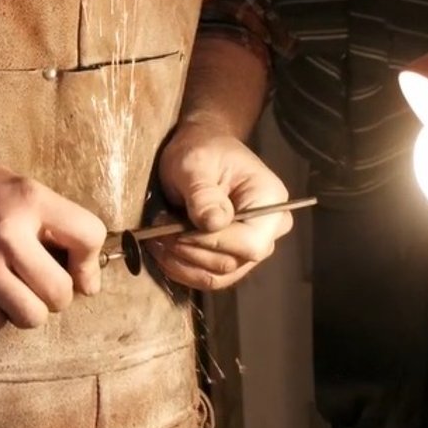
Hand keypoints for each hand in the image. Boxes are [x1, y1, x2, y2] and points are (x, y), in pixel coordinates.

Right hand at [0, 150, 106, 331]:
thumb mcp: (0, 179)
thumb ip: (40, 214)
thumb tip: (79, 261)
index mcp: (26, 198)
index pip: (88, 236)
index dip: (89, 261)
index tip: (80, 273)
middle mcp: (6, 234)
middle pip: (62, 292)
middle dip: (55, 293)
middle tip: (37, 282)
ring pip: (32, 316)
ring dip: (26, 309)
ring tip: (9, 290)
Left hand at [151, 122, 292, 289]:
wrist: (202, 152)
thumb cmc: (202, 150)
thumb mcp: (195, 164)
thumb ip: (203, 193)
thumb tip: (213, 223)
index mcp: (271, 201)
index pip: (249, 242)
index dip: (210, 243)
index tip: (174, 233)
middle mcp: (269, 230)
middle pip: (231, 262)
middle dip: (189, 252)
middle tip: (157, 233)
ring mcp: (252, 248)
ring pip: (218, 276)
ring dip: (181, 264)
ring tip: (157, 241)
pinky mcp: (233, 257)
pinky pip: (209, 277)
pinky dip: (182, 269)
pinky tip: (164, 251)